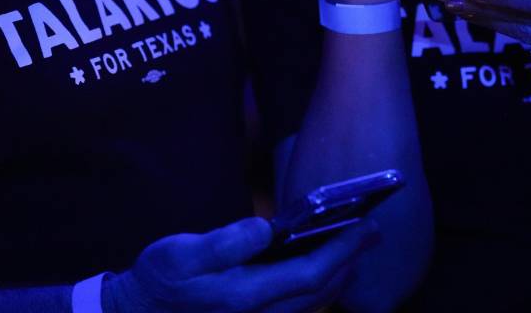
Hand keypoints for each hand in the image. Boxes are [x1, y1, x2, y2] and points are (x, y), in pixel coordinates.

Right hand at [105, 216, 376, 312]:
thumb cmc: (159, 281)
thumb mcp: (180, 253)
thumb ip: (225, 242)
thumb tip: (264, 227)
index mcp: (244, 296)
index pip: (311, 274)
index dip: (342, 251)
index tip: (365, 226)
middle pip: (321, 292)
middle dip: (349, 261)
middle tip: (371, 231)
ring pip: (313, 305)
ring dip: (339, 276)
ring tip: (354, 247)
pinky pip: (299, 310)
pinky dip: (318, 289)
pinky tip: (322, 269)